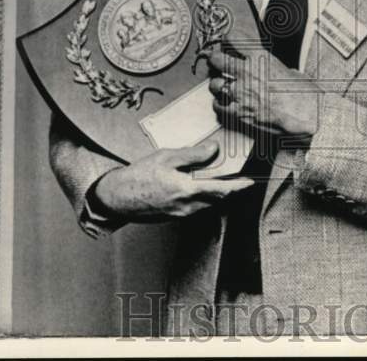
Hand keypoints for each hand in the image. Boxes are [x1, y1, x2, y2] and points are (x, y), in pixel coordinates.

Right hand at [93, 140, 253, 218]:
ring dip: (215, 193)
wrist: (117, 197)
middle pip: (217, 199)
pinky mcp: (174, 217)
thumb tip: (213, 149)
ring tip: (218, 179)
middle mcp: (186, 206)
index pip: (220, 190)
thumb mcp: (166, 157)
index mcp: (186, 190)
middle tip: (237, 177)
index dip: (238, 187)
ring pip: (207, 204)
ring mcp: (180, 214)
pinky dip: (202, 198)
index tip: (250, 183)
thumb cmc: (138, 176)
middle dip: (228, 189)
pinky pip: (196, 208)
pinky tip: (198, 186)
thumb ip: (193, 155)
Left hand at [206, 40, 321, 138]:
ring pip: (215, 84)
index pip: (234, 39)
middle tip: (216, 61)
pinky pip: (219, 106)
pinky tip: (225, 103)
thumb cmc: (303, 94)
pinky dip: (220, 104)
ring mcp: (240, 92)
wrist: (305, 115)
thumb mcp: (292, 71)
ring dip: (218, 84)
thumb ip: (276, 69)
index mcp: (260, 58)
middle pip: (217, 59)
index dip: (228, 39)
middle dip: (215, 59)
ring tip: (222, 86)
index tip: (226, 41)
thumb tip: (275, 71)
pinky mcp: (239, 112)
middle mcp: (246, 72)